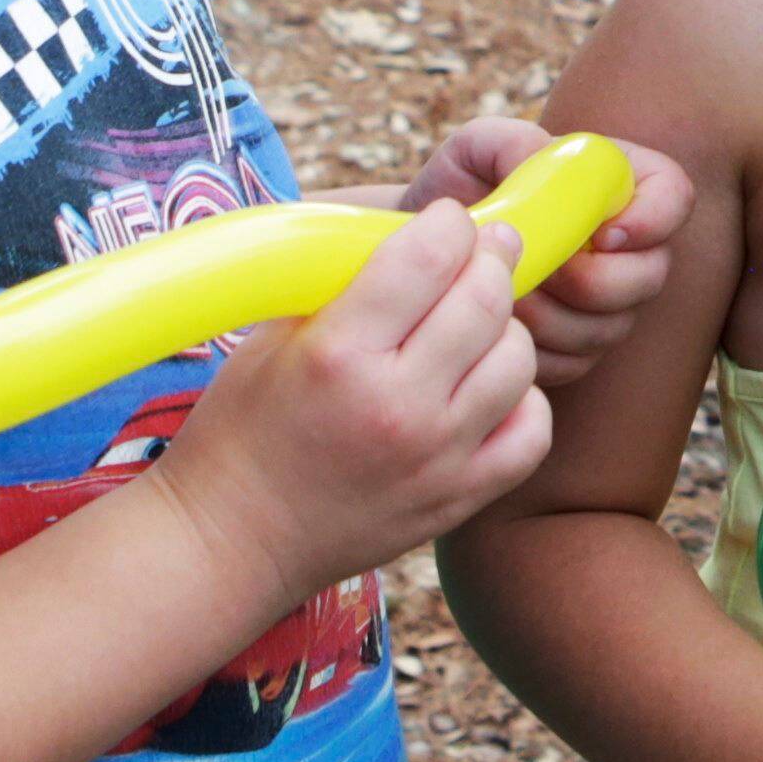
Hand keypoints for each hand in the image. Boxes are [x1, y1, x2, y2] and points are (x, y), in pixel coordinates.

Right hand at [145, 204, 546, 611]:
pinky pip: (531, 431)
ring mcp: (436, 457)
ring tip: (478, 323)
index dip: (448, 222)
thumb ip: (342, 285)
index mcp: (339, 353)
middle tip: (482, 251)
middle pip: (485, 298)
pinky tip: (489, 389)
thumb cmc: (240, 430)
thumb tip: (414, 235)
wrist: (231, 542)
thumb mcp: (270, 338)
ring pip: (518, 359)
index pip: (430, 254)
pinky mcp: (457, 498)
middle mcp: (397, 404)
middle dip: (489, 258)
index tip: (446, 219)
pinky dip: (522, 400)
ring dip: (505, 328)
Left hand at [402, 119, 697, 383]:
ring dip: (550, 315)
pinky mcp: (579, 352)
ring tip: (504, 289)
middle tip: (533, 267)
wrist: (431, 251)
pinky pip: (574, 363)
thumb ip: (513, 142)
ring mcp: (609, 307)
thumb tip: (543, 166)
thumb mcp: (476, 148)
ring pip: (608, 327)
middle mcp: (630, 250)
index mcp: (621, 186)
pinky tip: (501, 322)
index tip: (600, 234)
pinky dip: (534, 347)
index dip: (650, 220)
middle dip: (588, 280)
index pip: (673, 197)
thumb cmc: (461, 189)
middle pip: (649, 276)